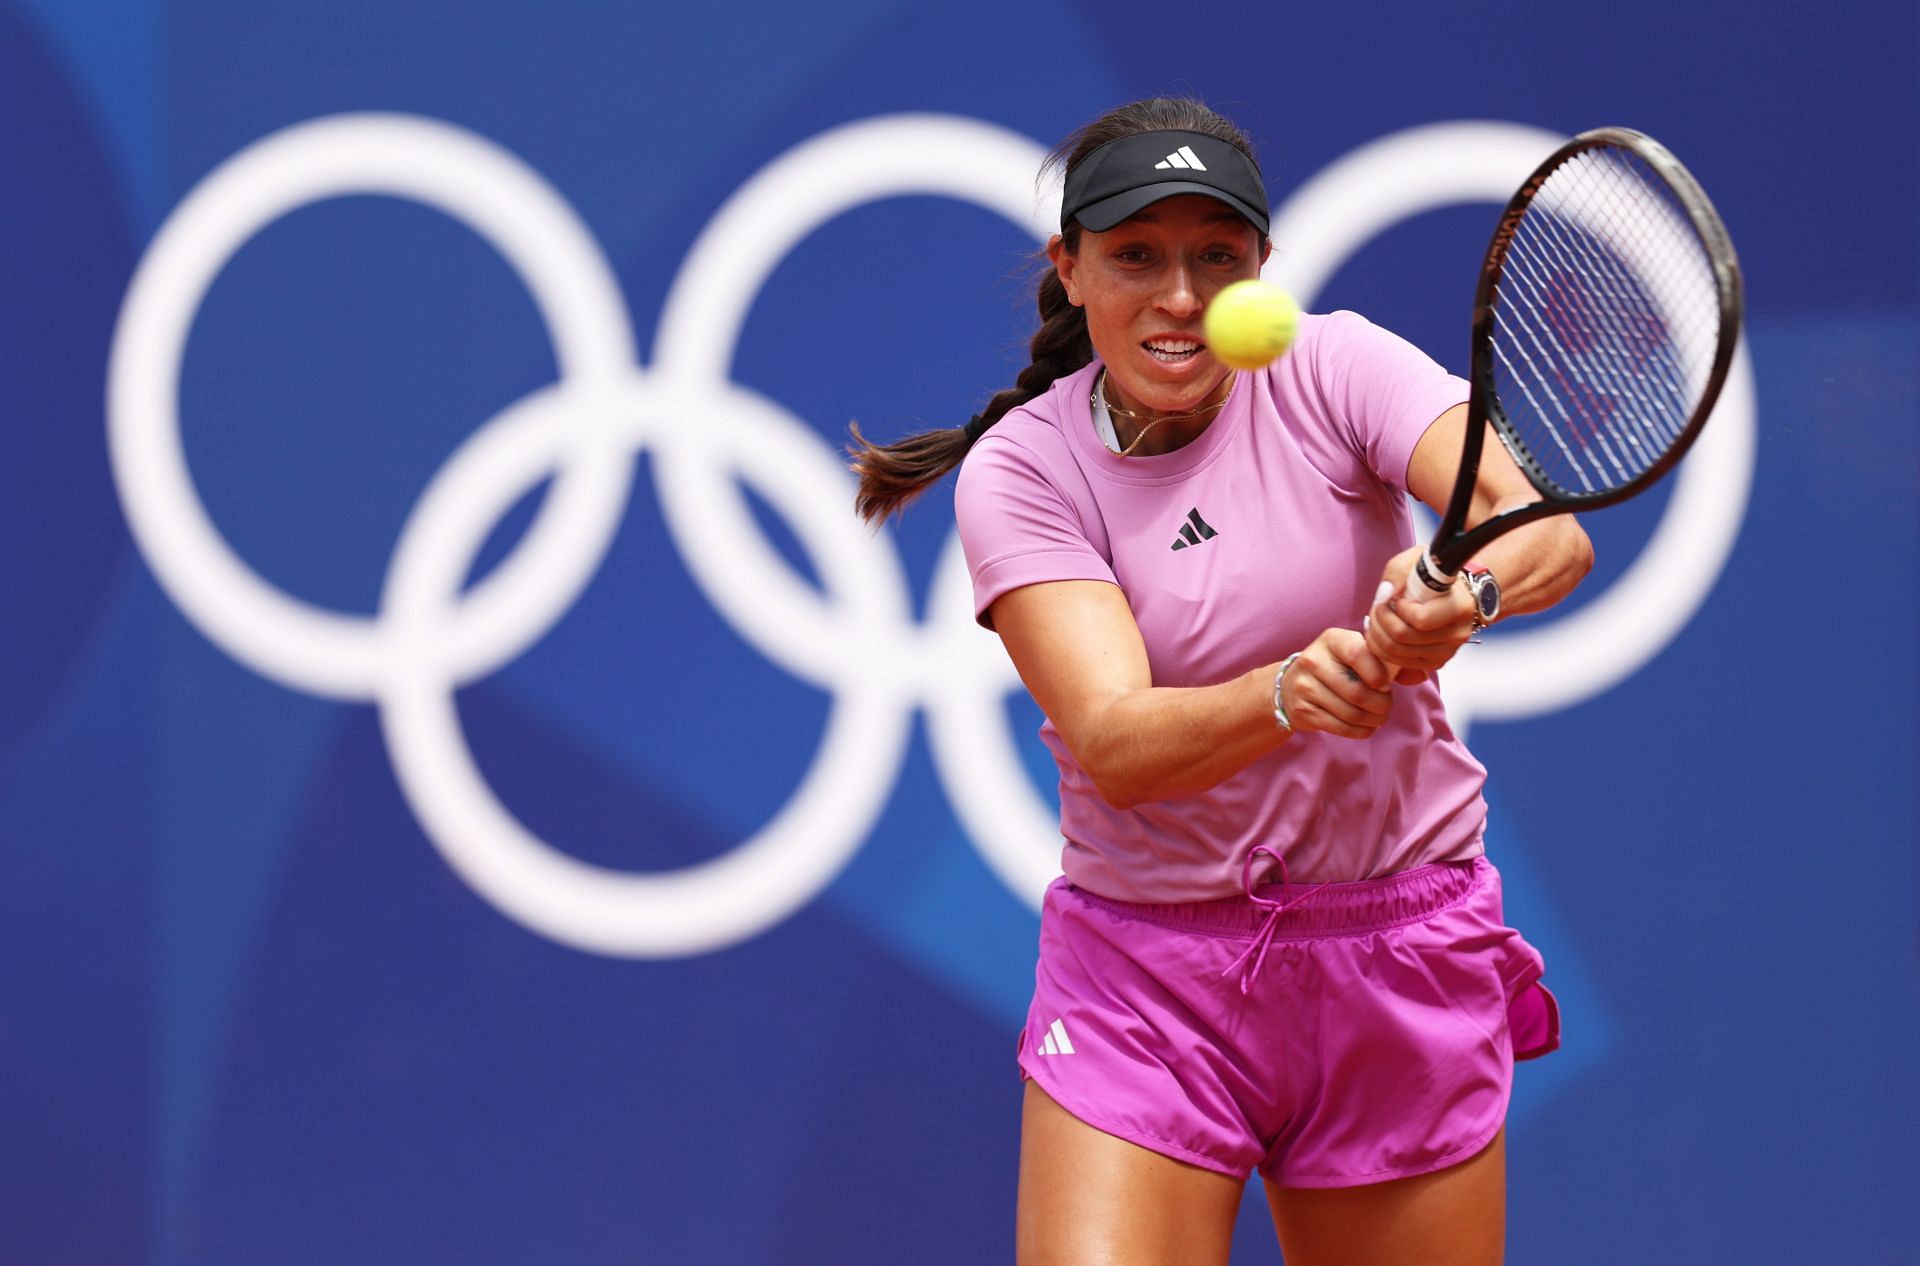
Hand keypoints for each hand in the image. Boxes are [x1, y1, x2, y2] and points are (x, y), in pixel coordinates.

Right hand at [1280, 628, 1394, 738]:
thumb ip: (1386, 662)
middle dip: (1381, 704)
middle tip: (1386, 705)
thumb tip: (1415, 677)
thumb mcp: (1355, 653)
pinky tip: (1366, 726)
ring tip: (1378, 717)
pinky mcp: (1303, 711)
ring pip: (1351, 713)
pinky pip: (1341, 727)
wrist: (1290, 685)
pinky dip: (1361, 731)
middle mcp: (1313, 660)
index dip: (1378, 674)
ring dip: (1373, 720)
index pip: (1358, 654)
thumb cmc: (1336, 668)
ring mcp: (1305, 687)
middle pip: (1357, 692)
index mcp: (1331, 640)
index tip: (1386, 684)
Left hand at [1364, 545, 1477, 683]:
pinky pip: (1397, 662)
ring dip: (1376, 633)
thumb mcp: (1417, 559)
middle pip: (1403, 637)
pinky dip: (1381, 647)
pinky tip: (1381, 630)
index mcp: (1460, 606)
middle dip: (1380, 619)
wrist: (1449, 592)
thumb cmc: (1432, 574)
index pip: (1421, 619)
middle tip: (1378, 606)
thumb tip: (1384, 595)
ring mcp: (1447, 652)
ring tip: (1377, 616)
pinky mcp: (1434, 663)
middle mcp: (1458, 634)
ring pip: (1396, 652)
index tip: (1397, 596)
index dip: (1399, 608)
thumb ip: (1398, 571)